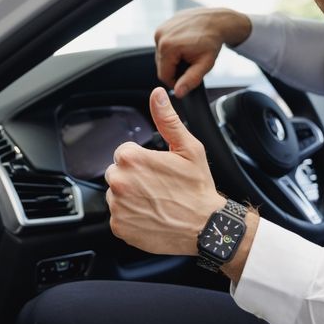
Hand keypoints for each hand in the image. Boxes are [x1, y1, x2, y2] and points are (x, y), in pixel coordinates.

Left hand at [105, 88, 225, 255]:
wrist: (206, 227)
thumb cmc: (198, 188)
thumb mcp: (188, 148)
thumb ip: (167, 120)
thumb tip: (157, 96)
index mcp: (131, 158)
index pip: (124, 153)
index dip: (143, 161)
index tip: (158, 171)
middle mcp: (119, 181)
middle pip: (117, 173)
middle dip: (133, 178)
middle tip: (158, 187)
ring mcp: (117, 206)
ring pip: (117, 195)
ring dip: (131, 197)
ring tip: (156, 202)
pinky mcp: (119, 227)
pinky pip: (119, 216)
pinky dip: (131, 217)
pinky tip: (151, 216)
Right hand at [154, 8, 251, 97]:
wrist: (217, 21)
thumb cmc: (212, 41)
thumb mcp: (204, 64)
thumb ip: (190, 80)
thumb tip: (178, 93)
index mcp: (168, 46)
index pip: (164, 76)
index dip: (175, 82)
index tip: (188, 78)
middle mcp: (160, 36)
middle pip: (161, 65)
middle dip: (175, 68)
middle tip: (191, 62)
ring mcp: (161, 29)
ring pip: (161, 56)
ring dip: (173, 58)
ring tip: (189, 52)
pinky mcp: (162, 26)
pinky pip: (163, 45)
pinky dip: (172, 49)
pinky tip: (185, 45)